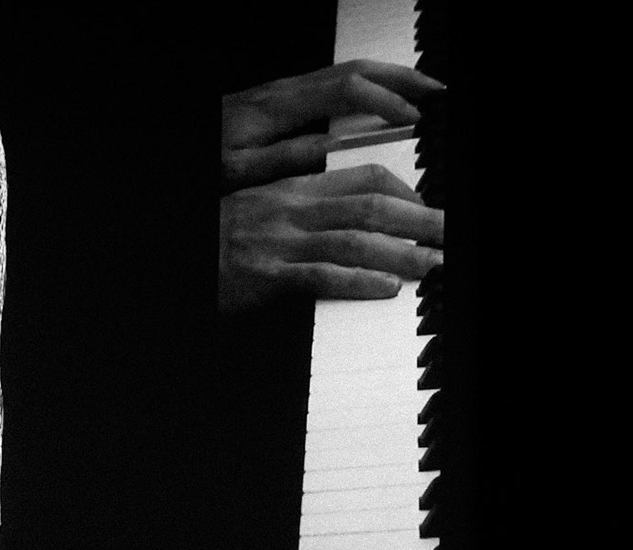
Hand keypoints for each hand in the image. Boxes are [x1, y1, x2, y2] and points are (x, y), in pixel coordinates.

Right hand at [219, 163, 443, 312]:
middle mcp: (289, 211)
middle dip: (420, 220)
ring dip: (401, 253)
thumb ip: (304, 206)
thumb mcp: (262, 211)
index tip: (429, 207)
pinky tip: (386, 288)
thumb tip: (351, 211)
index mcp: (292, 189)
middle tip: (450, 232)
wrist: (182, 262)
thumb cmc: (219, 244)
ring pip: (354, 240)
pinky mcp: (266, 278)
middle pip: (370, 206)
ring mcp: (278, 244)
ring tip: (433, 264)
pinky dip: (358, 282)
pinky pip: (321, 276)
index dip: (406, 191)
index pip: (362, 177)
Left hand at [222, 59, 444, 190]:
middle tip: (437, 92)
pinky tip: (384, 99)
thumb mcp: (239, 169)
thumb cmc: (205, 158)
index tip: (412, 117)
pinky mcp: (287, 96)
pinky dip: (369, 86)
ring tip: (423, 91)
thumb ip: (284, 158)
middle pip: (356, 70)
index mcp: (279, 107)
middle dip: (401, 78)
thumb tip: (331, 149)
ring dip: (390, 78)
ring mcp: (288, 90)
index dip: (383, 100)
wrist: (183, 140)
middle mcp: (287, 90)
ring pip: (350, 71)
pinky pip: (337, 81)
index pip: (346, 90)